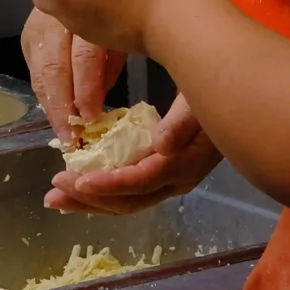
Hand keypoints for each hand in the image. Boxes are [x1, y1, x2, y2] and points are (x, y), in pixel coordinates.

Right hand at [21, 9, 126, 144]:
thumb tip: (97, 102)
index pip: (84, 56)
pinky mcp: (30, 33)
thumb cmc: (119, 10)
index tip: (92, 117)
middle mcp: (58, 16)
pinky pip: (34, 67)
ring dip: (50, 103)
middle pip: (54, 65)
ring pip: (39, 69)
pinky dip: (44, 92)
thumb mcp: (124, 32)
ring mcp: (39, 23)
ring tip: (61, 131)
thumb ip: (111, 64)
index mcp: (90, 13)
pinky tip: (53, 111)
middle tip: (72, 135)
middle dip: (62, 105)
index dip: (86, 89)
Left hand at [47, 94, 222, 214]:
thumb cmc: (216, 88)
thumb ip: (182, 122)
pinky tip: (80, 190)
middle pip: (131, 201)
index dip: (110, 184)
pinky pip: (130, 191)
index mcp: (187, 163)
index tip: (79, 180)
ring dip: (90, 202)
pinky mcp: (163, 174)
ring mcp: (171, 180)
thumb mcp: (201, 97)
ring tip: (56, 199)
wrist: (235, 93)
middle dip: (90, 199)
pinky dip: (103, 193)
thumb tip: (159, 147)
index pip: (143, 181)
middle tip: (54, 191)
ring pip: (128, 202)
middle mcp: (179, 179)